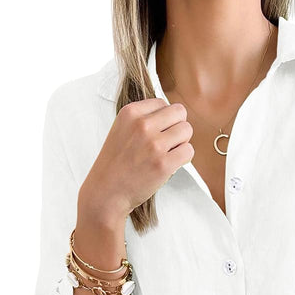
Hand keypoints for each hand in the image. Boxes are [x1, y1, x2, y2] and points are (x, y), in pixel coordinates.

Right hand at [79, 98, 194, 225]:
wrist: (106, 192)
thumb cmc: (116, 164)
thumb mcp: (121, 130)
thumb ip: (143, 119)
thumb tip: (171, 114)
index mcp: (130, 113)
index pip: (162, 102)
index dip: (165, 118)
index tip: (157, 132)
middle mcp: (142, 125)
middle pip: (179, 112)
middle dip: (177, 126)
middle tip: (168, 142)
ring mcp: (153, 145)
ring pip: (187, 130)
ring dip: (182, 142)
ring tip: (168, 153)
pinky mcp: (163, 164)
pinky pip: (189, 151)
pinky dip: (184, 158)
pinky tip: (171, 164)